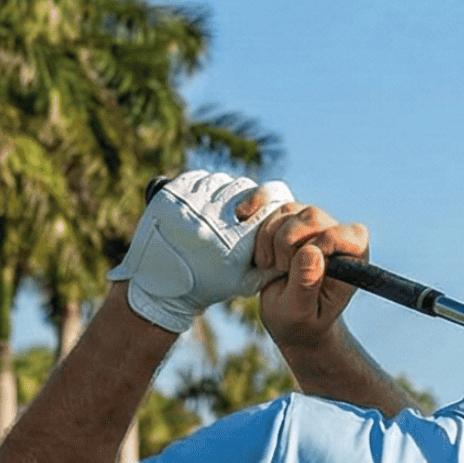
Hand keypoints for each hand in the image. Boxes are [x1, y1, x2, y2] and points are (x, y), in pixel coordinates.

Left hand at [108, 172, 294, 333]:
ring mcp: (187, 205)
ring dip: (227, 190)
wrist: (161, 285)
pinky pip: (196, 177)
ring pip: (222, 180)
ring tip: (224, 205)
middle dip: (250, 197)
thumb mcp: (248, 281)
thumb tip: (302, 244)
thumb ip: (275, 264)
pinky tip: (206, 197)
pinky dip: (205, 184)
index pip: (270, 203)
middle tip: (245, 208)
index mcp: (234, 240)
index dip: (275, 201)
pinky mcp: (169, 197)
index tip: (272, 206)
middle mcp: (212, 219)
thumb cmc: (210, 284)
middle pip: (246, 188)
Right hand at [245, 193, 369, 354]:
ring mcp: (312, 223)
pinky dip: (254, 206)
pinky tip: (243, 219)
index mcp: (353, 257)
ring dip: (268, 238)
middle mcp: (336, 234)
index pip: (343, 234)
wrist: (288, 318)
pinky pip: (270, 198)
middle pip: (313, 216)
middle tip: (278, 268)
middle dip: (286, 242)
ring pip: (288, 210)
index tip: (292, 269)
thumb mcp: (300, 312)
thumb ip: (307, 284)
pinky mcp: (287, 218)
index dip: (316, 245)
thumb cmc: (301, 320)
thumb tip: (310, 251)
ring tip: (268, 264)